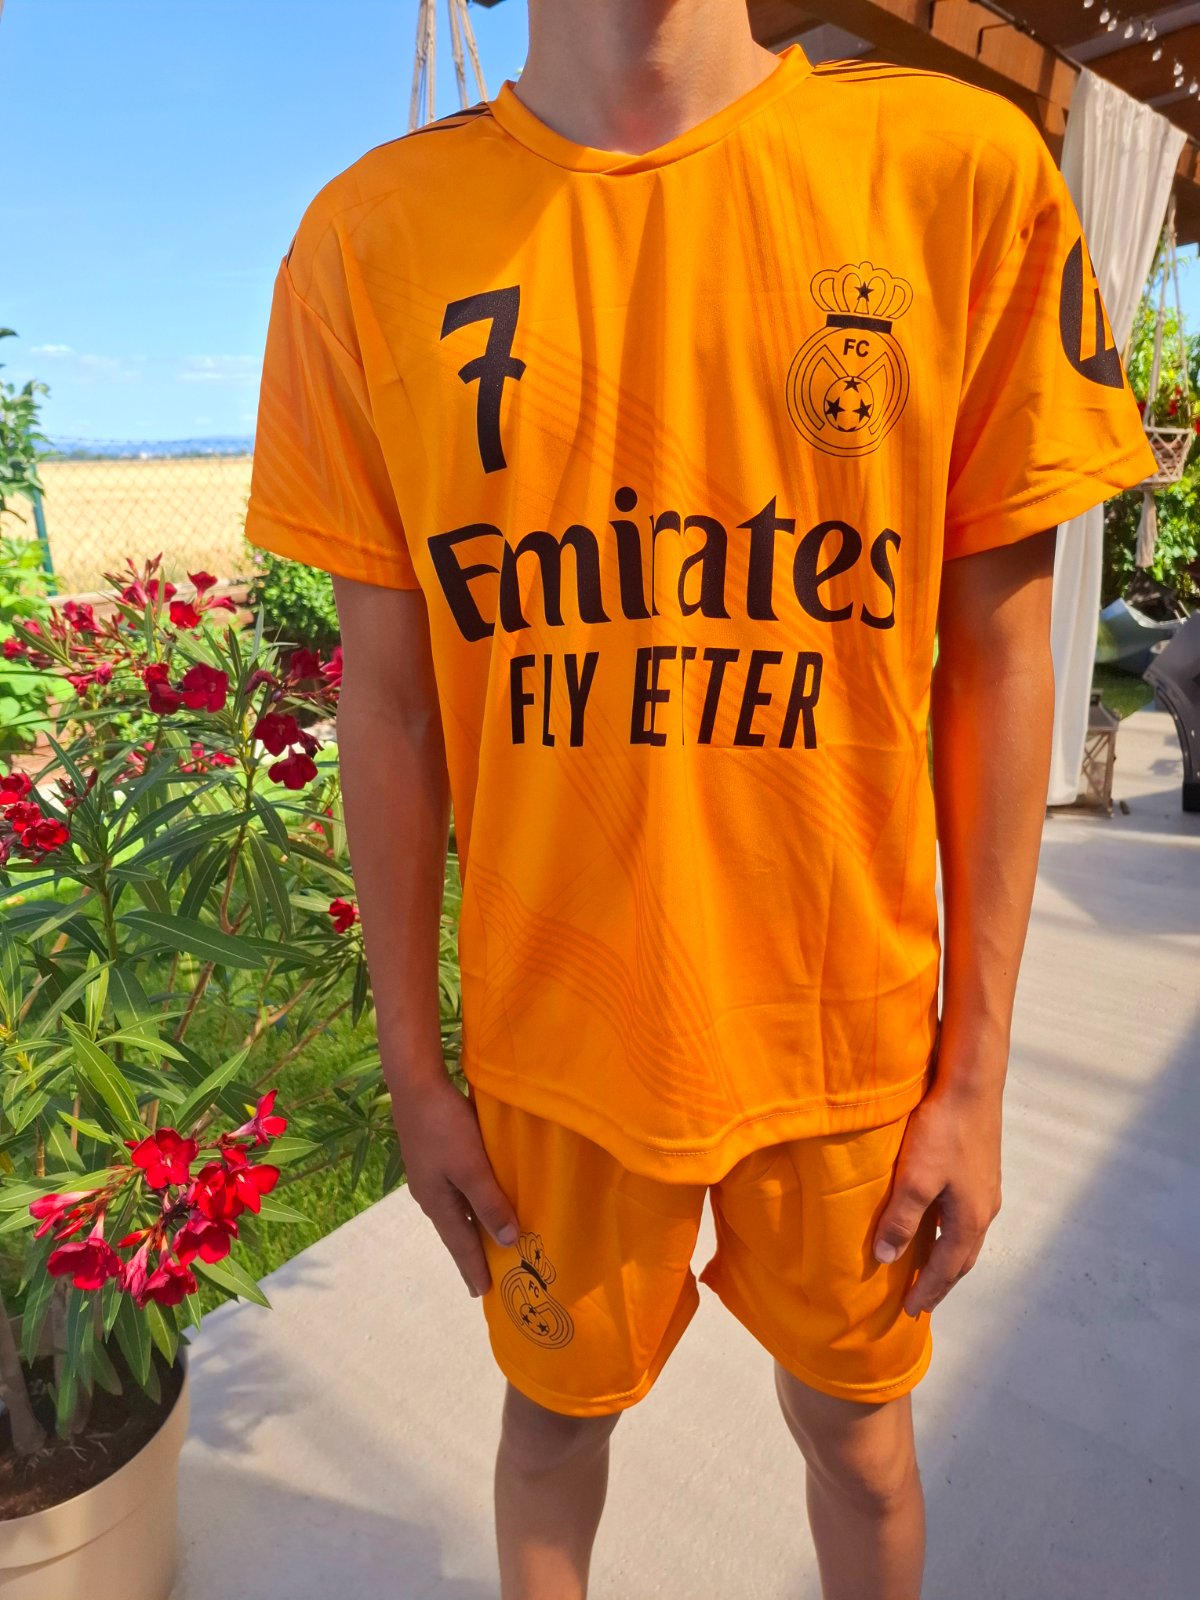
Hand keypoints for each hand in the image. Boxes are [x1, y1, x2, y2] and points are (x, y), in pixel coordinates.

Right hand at [390, 1073, 519, 1297]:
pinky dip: (468, 1204)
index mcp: (437, 1203)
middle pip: (455, 1230)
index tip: (483, 1294)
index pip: (460, 1244)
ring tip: (484, 1242)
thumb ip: (490, 1204)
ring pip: (454, 1210)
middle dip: (469, 1254)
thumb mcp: (472, 1168)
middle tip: (483, 1277)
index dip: (474, 1268)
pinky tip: (476, 1198)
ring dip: (470, 1228)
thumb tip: (508, 1242)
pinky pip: (454, 1192)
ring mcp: (428, 1174)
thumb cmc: (445, 1127)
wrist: (415, 1084)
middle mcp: (429, 1194)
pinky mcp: (433, 1155)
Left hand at [872, 1078, 1002, 1316]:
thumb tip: (885, 1259)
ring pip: (966, 1236)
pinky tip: (937, 1221)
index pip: (946, 1269)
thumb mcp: (914, 1179)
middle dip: (941, 1281)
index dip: (927, 1292)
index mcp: (969, 1220)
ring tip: (928, 1267)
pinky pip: (965, 1215)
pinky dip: (951, 1232)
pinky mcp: (981, 1168)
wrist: (971, 1085)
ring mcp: (986, 1188)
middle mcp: (984, 1210)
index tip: (910, 1313)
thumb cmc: (942, 1132)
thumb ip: (900, 1220)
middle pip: (962, 1258)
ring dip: (949, 1257)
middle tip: (921, 1299)